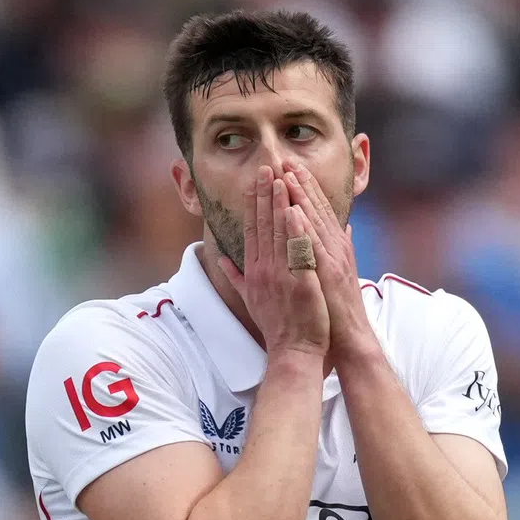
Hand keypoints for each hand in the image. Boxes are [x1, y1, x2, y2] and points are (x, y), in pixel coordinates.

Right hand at [219, 166, 330, 357]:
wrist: (293, 352)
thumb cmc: (276, 326)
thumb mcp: (250, 298)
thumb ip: (235, 276)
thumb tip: (220, 259)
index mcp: (253, 271)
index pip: (252, 230)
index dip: (253, 204)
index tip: (256, 181)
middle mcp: (263, 270)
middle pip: (262, 226)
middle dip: (264, 195)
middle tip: (266, 167)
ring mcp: (280, 276)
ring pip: (278, 234)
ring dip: (279, 204)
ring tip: (281, 178)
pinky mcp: (299, 284)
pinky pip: (296, 253)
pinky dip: (295, 231)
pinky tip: (295, 210)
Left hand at [281, 161, 378, 362]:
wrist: (348, 339)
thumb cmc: (335, 311)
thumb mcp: (332, 275)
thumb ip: (333, 250)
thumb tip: (340, 229)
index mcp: (331, 249)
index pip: (315, 213)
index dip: (303, 189)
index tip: (289, 168)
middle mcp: (334, 250)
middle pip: (315, 210)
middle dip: (300, 184)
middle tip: (286, 159)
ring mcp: (332, 260)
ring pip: (314, 222)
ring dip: (302, 197)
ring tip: (288, 174)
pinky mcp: (328, 275)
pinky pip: (313, 247)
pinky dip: (304, 227)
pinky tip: (294, 210)